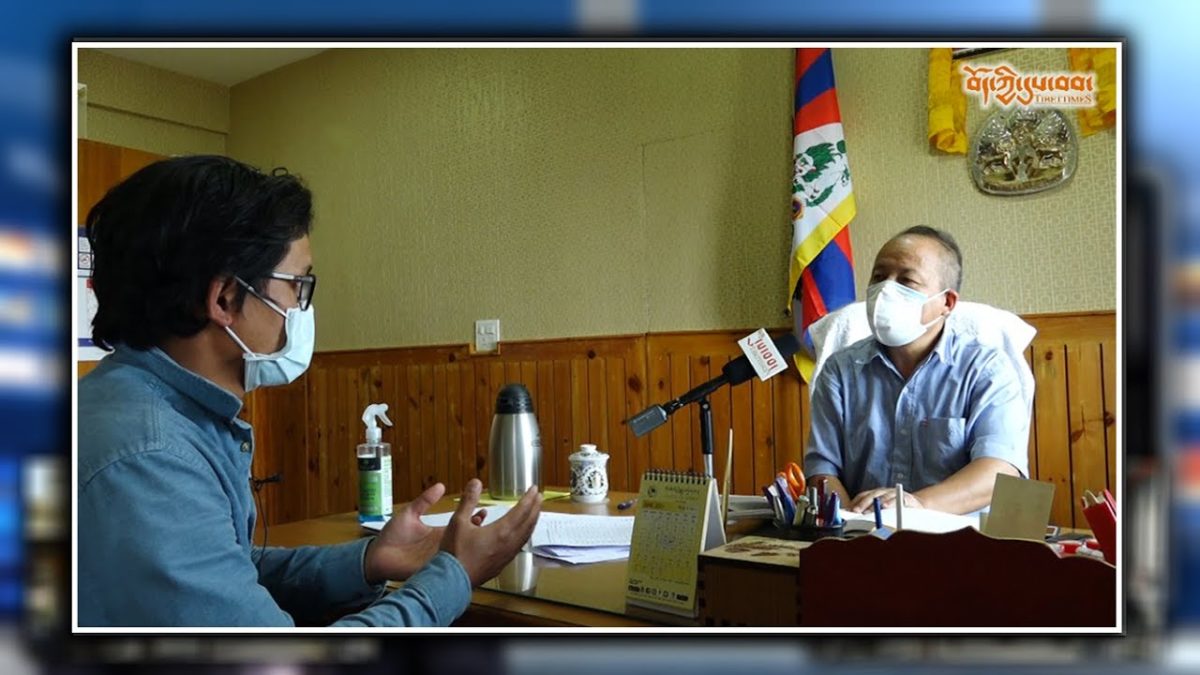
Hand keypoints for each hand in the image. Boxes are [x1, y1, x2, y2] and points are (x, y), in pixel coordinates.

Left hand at [363, 482, 489, 583]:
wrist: (377, 555)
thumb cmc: (391, 535)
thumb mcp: (410, 513)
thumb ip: (425, 500)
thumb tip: (441, 485)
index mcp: (439, 533)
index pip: (461, 525)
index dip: (473, 519)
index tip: (483, 511)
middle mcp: (441, 547)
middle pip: (465, 541)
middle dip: (478, 535)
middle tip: (488, 526)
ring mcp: (437, 559)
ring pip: (460, 555)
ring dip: (471, 550)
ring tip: (483, 542)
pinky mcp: (431, 569)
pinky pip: (447, 568)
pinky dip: (458, 565)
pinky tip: (467, 560)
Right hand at [440, 479, 540, 586]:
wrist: (451, 581)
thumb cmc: (454, 553)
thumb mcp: (458, 522)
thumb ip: (468, 500)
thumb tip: (475, 482)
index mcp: (501, 531)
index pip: (521, 511)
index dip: (529, 498)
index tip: (535, 489)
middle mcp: (509, 544)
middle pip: (528, 523)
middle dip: (535, 508)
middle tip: (540, 497)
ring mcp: (507, 556)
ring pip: (526, 536)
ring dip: (532, 522)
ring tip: (534, 513)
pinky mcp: (502, 564)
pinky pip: (519, 546)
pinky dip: (524, 535)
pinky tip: (521, 535)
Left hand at [848, 487, 924, 513]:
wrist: (917, 506)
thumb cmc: (896, 510)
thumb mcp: (882, 511)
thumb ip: (869, 513)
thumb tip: (853, 520)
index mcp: (875, 494)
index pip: (862, 496)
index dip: (855, 503)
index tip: (847, 511)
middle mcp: (883, 492)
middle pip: (870, 495)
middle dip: (862, 503)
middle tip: (856, 511)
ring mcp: (894, 493)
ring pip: (883, 496)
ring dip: (875, 502)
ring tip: (868, 509)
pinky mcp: (905, 497)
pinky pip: (897, 498)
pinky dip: (891, 502)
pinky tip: (886, 506)